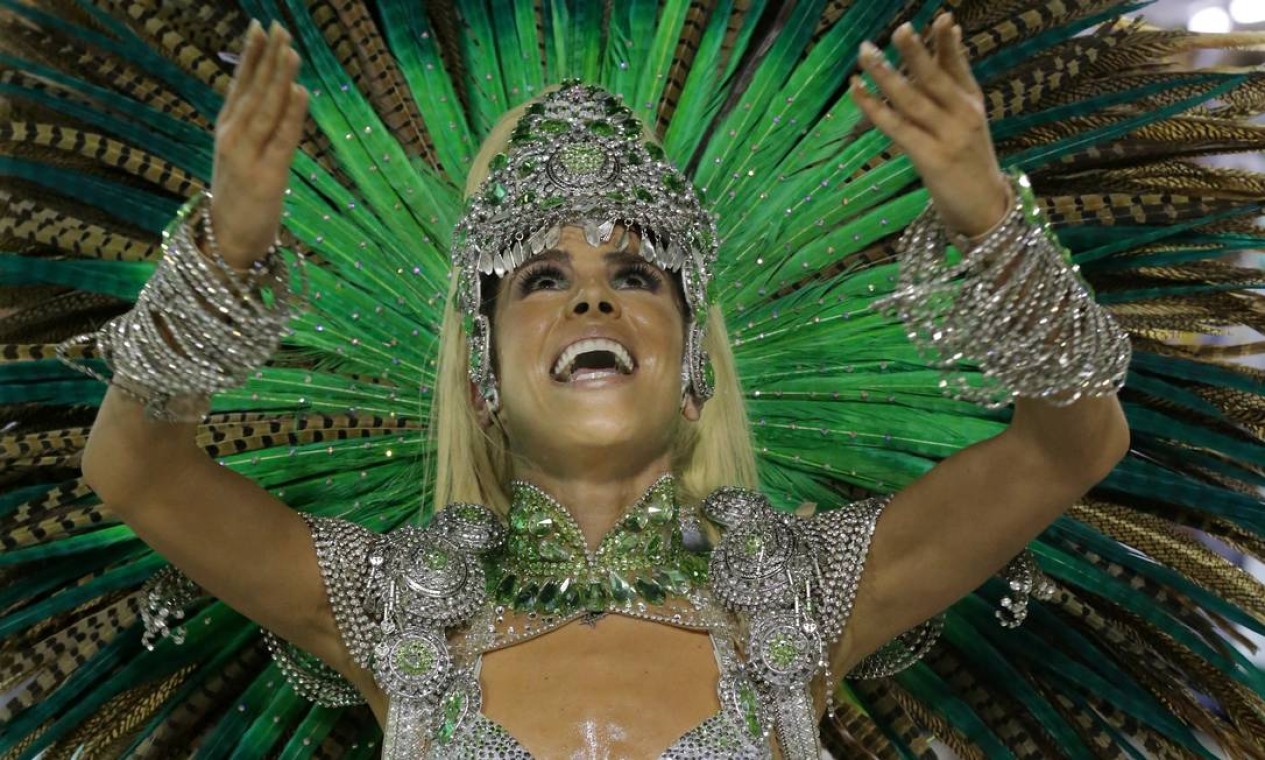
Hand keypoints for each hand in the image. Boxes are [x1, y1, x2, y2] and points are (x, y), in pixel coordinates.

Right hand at [209, 19, 308, 267]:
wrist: (227, 243)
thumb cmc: (239, 199)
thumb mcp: (240, 156)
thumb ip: (253, 126)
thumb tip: (273, 93)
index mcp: (227, 130)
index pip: (240, 85)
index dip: (250, 55)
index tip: (261, 26)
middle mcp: (232, 139)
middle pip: (253, 91)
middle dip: (267, 58)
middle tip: (280, 27)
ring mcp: (246, 158)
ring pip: (266, 111)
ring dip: (279, 79)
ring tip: (291, 51)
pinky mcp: (267, 178)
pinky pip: (282, 141)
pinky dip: (292, 116)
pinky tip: (300, 92)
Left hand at [849, 14, 1009, 237]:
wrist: (985, 210)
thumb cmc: (970, 165)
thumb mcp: (968, 123)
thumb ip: (954, 89)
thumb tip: (942, 49)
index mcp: (972, 104)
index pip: (958, 66)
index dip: (947, 43)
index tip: (941, 17)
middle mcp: (962, 116)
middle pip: (935, 77)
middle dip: (916, 52)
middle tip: (899, 29)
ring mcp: (947, 138)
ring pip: (912, 98)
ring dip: (886, 74)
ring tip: (866, 52)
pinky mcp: (930, 159)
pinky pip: (896, 128)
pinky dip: (874, 107)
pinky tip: (857, 91)